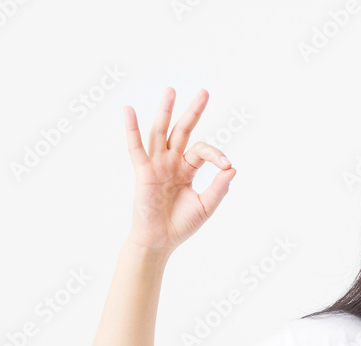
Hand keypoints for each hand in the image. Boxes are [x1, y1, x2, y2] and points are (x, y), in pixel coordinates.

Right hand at [124, 87, 235, 254]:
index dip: (216, 154)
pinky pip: (136, 148)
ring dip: (166, 111)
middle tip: (205, 91)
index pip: (203, 151)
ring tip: (171, 90)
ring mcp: (157, 165)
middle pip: (183, 131)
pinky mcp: (143, 172)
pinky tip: (128, 110)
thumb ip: (219, 188)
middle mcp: (171, 162)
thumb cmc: (181, 225)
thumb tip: (232, 168)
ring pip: (161, 132)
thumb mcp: (206, 206)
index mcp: (187, 169)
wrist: (160, 241)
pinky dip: (132, 129)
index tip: (226, 165)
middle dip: (193, 111)